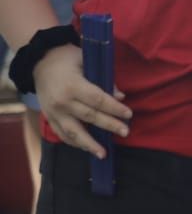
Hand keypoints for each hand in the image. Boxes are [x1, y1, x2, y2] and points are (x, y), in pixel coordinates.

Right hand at [33, 44, 131, 158]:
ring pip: (73, 132)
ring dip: (90, 144)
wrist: (40, 64)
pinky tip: (87, 148)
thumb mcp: (87, 61)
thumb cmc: (68, 59)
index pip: (98, 100)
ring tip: (103, 154)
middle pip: (89, 117)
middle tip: (125, 132)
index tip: (129, 115)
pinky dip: (75, 143)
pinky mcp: (49, 119)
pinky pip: (62, 135)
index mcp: (73, 86)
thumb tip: (120, 96)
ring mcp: (53, 113)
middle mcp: (62, 102)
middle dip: (109, 125)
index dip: (114, 109)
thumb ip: (104, 79)